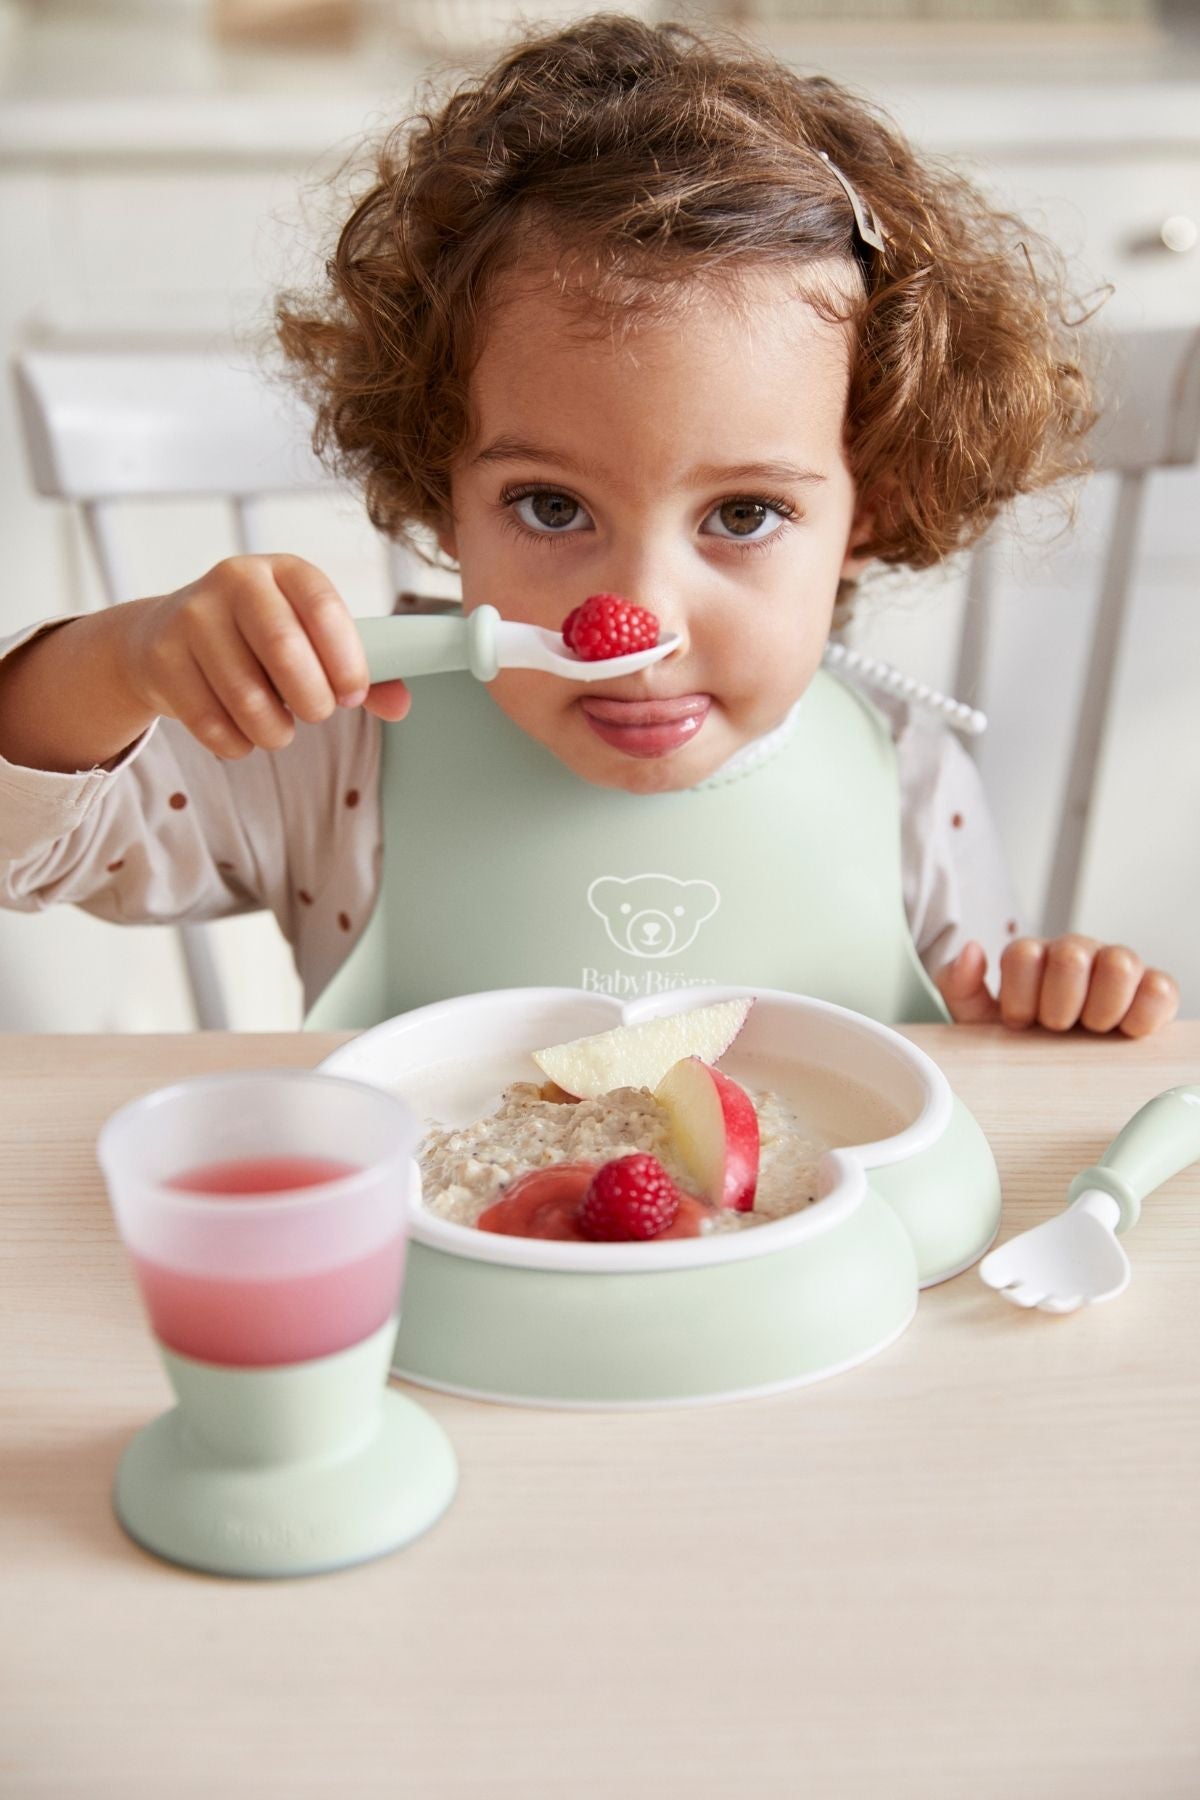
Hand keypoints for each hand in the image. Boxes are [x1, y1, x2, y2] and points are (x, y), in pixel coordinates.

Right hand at [124, 555, 410, 757]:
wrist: (164, 637)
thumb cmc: (256, 642)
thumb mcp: (309, 642)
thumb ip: (359, 672)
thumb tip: (400, 705)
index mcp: (285, 571)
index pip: (324, 607)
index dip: (347, 660)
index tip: (354, 694)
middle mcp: (236, 580)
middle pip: (285, 651)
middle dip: (312, 700)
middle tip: (317, 713)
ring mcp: (192, 615)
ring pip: (247, 696)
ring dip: (275, 731)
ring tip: (278, 730)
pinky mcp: (162, 657)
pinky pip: (211, 722)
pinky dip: (236, 743)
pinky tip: (241, 733)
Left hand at [936, 936, 1179, 1036]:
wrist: (1059, 1063)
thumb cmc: (1023, 1038)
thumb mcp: (978, 1019)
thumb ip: (960, 985)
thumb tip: (971, 950)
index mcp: (1033, 956)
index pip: (1023, 954)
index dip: (1019, 997)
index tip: (1019, 1024)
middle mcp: (1076, 952)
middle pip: (1071, 956)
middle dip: (1059, 1006)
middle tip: (1056, 1028)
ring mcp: (1117, 966)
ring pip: (1119, 964)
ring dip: (1101, 1009)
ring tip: (1090, 1030)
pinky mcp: (1153, 989)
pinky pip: (1160, 988)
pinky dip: (1142, 1014)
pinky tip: (1125, 1032)